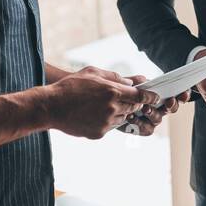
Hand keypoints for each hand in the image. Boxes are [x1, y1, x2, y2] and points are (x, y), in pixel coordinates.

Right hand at [42, 66, 160, 138]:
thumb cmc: (70, 87)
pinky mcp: (99, 133)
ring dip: (119, 113)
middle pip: (133, 108)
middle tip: (128, 100)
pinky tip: (93, 114)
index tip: (154, 98)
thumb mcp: (92, 73)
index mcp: (112, 91)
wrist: (50, 107)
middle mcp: (112, 108)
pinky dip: (107, 121)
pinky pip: (110, 127)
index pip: (140, 96)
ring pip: (122, 118)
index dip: (149, 97)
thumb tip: (129, 82)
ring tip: (104, 106)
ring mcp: (106, 122)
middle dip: (133, 104)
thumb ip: (113, 77)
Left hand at [116, 77, 189, 134]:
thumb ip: (138, 81)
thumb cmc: (124, 94)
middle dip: (172, 105)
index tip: (184, 93)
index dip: (183, 96)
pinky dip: (139, 123)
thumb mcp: (130, 84)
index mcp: (161, 96)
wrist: (112, 107)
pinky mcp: (143, 129)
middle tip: (169, 101)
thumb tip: (145, 81)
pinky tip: (131, 116)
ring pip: (158, 119)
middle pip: (172, 109)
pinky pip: (146, 129)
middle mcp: (160, 109)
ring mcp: (152, 120)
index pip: (177, 96)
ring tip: (145, 108)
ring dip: (153, 113)